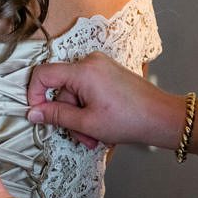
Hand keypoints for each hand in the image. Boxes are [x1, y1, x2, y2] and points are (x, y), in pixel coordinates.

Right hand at [26, 52, 183, 149]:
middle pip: (62, 88)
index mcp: (83, 71)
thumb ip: (56, 116)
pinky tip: (101, 124)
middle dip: (69, 115)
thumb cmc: (131, 120)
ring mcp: (101, 65)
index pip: (44, 74)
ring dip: (80, 116)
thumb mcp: (88, 123)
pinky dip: (89, 107)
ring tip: (95, 136)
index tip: (38, 113)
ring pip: (75, 92)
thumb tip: (33, 112)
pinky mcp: (108, 72)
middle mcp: (91, 61)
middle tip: (81, 136)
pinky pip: (87, 89)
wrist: (164, 118)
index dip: (35, 94)